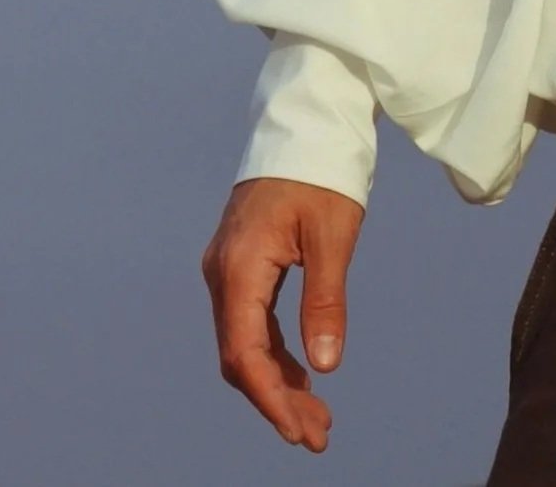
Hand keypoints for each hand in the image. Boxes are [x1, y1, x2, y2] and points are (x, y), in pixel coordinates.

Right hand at [201, 176, 364, 452]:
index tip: (299, 431)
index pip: (245, 353)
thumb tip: (325, 366)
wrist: (308, 120)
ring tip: (316, 416)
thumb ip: (325, 300)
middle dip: (277, 399)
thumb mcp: (333, 234)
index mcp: (239, 267)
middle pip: (241, 356)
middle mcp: (222, 274)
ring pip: (245, 343)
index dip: (271, 398)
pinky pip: (251, 322)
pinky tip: (302, 373)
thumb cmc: (323, 171)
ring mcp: (228, 270)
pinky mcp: (242, 264)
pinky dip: (274, 353)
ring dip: (277, 381)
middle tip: (316, 434)